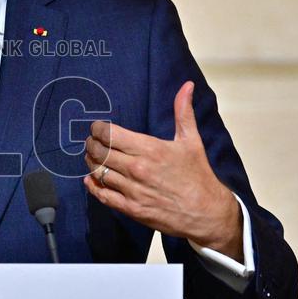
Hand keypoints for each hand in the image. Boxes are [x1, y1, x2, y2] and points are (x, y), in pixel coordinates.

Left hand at [83, 81, 242, 260]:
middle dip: (91, 144)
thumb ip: (183, 112)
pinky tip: (91, 179)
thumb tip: (187, 86)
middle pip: (99, 152)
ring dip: (91, 162)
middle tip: (92, 141)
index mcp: (150, 149)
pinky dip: (92, 186)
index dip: (98, 129)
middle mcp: (138, 169)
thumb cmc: (198, 175)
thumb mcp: (191, 141)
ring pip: (98, 172)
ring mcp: (133, 190)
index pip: (109, 134)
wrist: (206, 212)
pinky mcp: (131, 209)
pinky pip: (102, 195)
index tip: (97, 128)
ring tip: (93, 157)